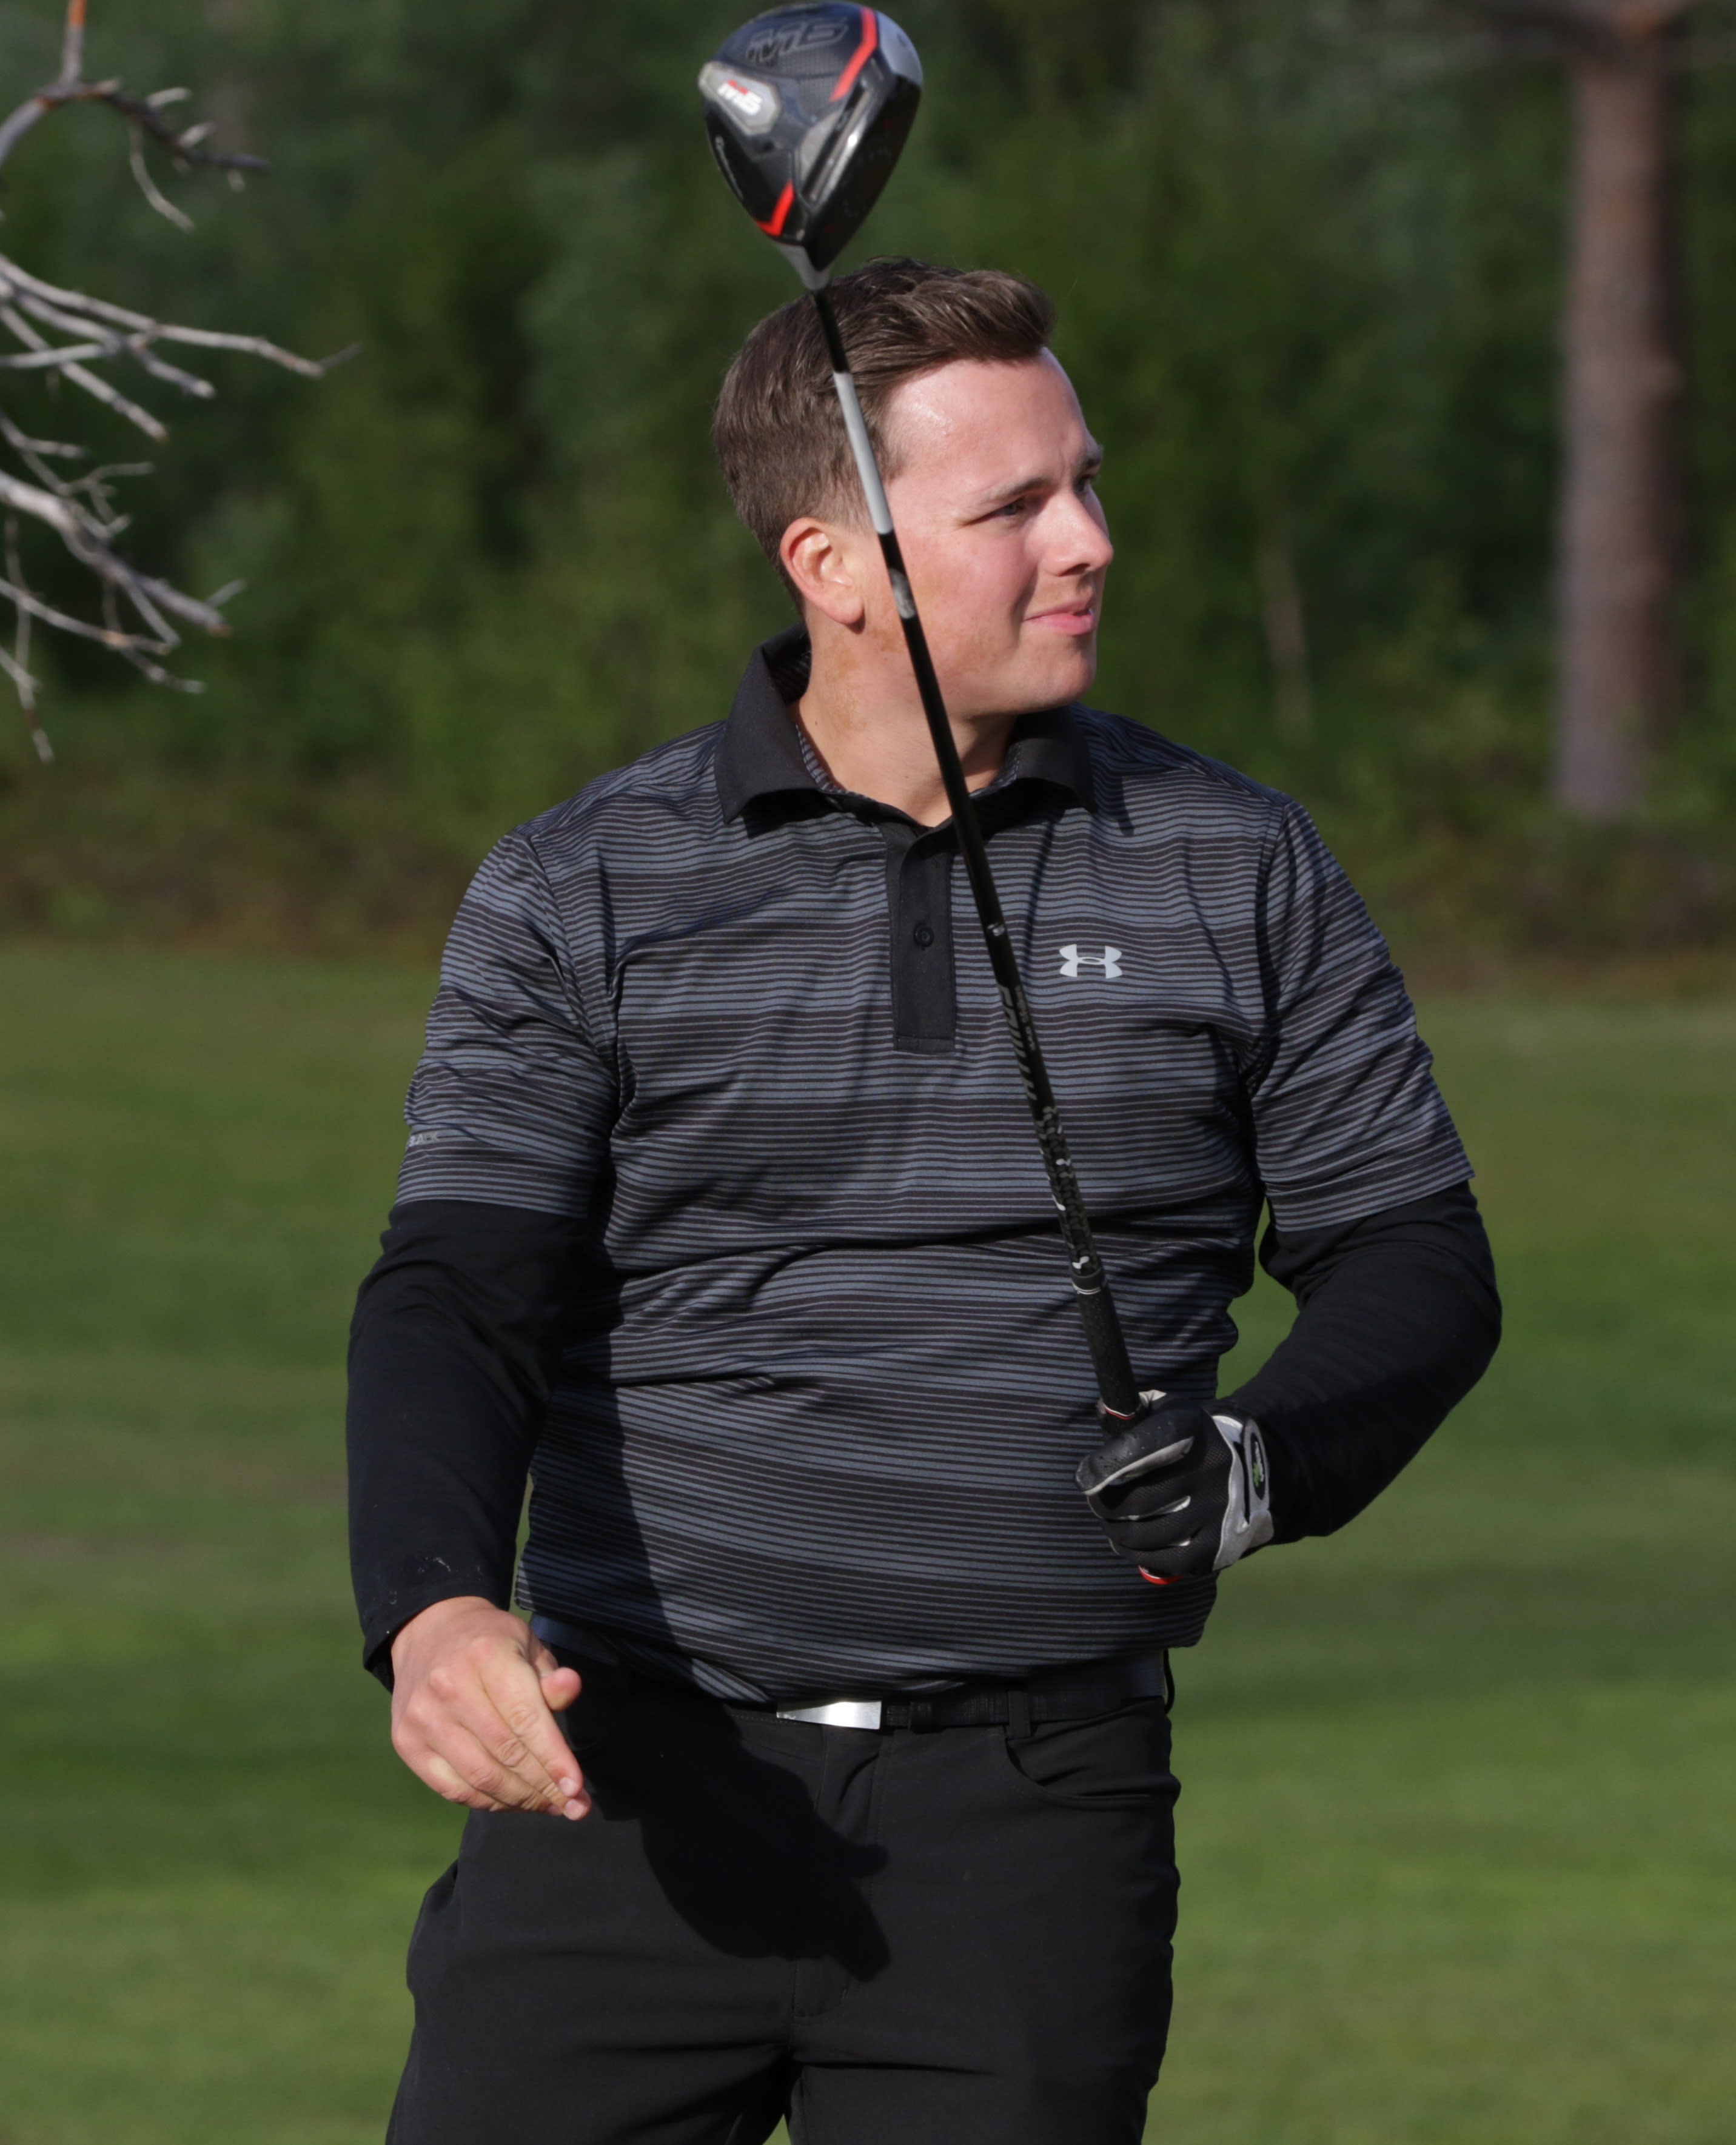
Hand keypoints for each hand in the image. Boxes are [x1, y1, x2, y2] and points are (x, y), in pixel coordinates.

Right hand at [389, 1596, 589, 1819]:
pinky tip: (513, 1802)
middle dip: (544, 1786)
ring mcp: (423, 1718)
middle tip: (573, 1805)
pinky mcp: (406, 1743)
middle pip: (505, 1753)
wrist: (428, 1634)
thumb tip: (572, 1688)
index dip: (554, 1758)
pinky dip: (488, 1802)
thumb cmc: (491, 1643)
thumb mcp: (526, 1645)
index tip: (577, 1790)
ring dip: (520, 1800)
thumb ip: (548, 1676)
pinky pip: (453, 1789)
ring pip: (480, 1778)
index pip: (525, 1718)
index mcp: (485, 1655)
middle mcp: (449, 1686)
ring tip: (548, 1804)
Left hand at [1076, 1399, 1273, 1580]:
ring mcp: (1218, 1511)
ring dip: (1117, 1532)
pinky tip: (1129, 1545)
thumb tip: (1102, 1411)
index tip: (1084, 1478)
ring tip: (1111, 1523)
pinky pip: (1167, 1560)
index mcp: (1191, 1429)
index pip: (1136, 1450)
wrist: (1252, 1470)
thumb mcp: (1170, 1411)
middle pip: (1136, 1501)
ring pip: (1147, 1534)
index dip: (1102, 1468)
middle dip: (1105, 1506)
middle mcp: (1210, 1469)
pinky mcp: (1219, 1545)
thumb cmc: (1191, 1440)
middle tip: (1097, 1503)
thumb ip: (1134, 1409)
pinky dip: (1138, 1555)